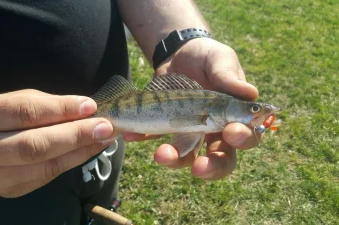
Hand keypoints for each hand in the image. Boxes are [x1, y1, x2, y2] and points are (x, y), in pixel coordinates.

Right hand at [0, 89, 113, 197]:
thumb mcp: (16, 100)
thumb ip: (47, 105)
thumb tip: (87, 109)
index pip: (24, 113)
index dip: (59, 110)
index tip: (90, 105)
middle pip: (34, 146)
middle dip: (75, 136)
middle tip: (105, 127)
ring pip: (45, 166)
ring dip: (81, 151)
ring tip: (105, 138)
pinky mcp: (10, 190)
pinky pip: (48, 176)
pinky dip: (73, 161)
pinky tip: (89, 149)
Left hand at [128, 38, 260, 179]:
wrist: (179, 53)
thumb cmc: (208, 58)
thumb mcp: (220, 59)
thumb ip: (229, 75)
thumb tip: (251, 93)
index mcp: (234, 116)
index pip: (245, 135)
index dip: (242, 139)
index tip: (230, 132)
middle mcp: (214, 130)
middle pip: (220, 159)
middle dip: (211, 167)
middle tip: (199, 168)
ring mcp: (188, 132)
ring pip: (186, 156)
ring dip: (174, 159)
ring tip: (161, 154)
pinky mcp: (166, 127)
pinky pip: (155, 137)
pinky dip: (143, 136)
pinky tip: (131, 134)